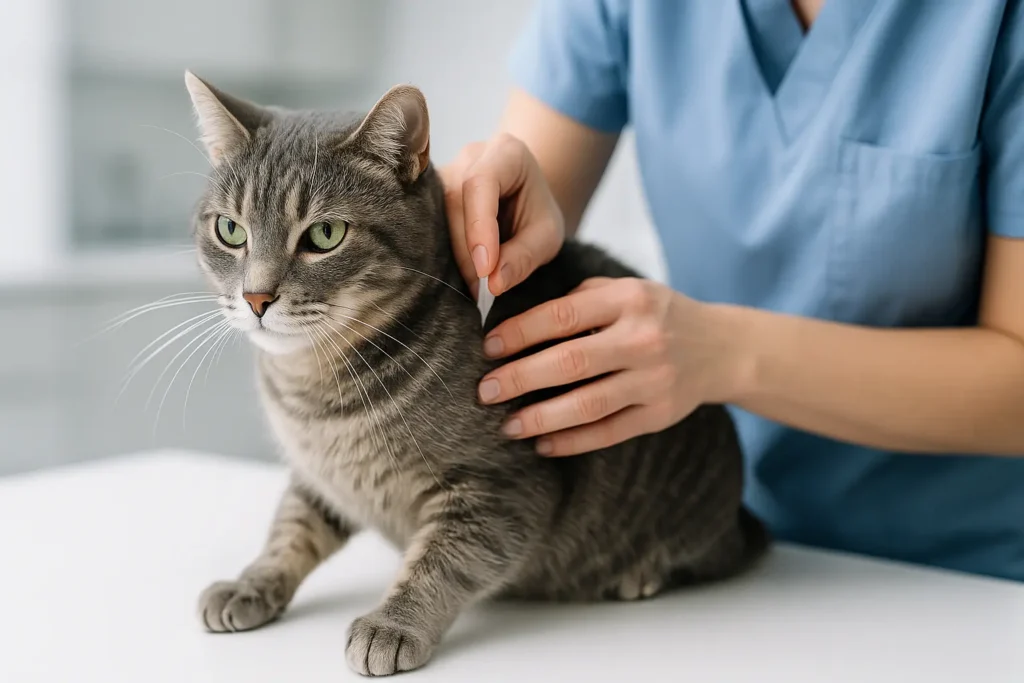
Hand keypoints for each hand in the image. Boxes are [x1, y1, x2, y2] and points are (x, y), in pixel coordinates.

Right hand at [440, 133, 564, 296]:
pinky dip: (443, 253)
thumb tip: (494, 284)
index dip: (478, 226)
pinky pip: (428, 223)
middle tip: (481, 290)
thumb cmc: (537, 212)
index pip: (481, 183)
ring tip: (473, 287)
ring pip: (436, 215)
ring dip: (452, 255)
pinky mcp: (432, 195)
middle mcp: (469, 157)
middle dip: (466, 250)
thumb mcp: (547, 236)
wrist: (524, 199)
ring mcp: (446, 173)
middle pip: (454, 201)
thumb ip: (524, 256)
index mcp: (506, 153)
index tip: (485, 268)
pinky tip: (458, 276)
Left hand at [477, 277, 743, 455]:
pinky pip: (609, 432)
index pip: (563, 316)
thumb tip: (517, 322)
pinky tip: (543, 445)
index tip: (488, 347)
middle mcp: (643, 339)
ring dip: (541, 418)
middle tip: (485, 391)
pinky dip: (573, 441)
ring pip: (588, 404)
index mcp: (629, 300)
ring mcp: (654, 380)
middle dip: (520, 378)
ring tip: (507, 426)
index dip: (521, 333)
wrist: (722, 348)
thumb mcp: (627, 290)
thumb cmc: (657, 315)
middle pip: (570, 362)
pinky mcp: (660, 414)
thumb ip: (580, 299)